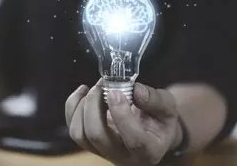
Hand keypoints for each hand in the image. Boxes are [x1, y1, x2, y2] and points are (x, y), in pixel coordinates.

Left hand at [65, 79, 181, 165]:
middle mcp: (122, 156)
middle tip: (101, 85)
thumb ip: (155, 100)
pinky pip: (72, 128)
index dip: (121, 114)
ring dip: (81, 106)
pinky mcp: (89, 144)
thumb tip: (136, 90)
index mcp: (147, 150)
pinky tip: (83, 92)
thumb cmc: (159, 121)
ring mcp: (102, 151)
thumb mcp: (167, 108)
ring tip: (94, 89)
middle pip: (97, 135)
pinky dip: (72, 106)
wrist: (150, 133)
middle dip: (93, 105)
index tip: (115, 91)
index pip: (133, 139)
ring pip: (79, 134)